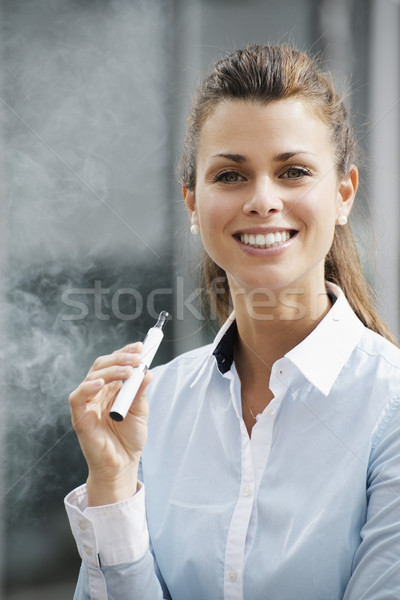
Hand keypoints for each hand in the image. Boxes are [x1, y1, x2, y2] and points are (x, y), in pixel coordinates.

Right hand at [68, 342, 152, 505]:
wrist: (122, 465)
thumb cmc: (129, 439)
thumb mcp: (141, 411)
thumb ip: (140, 391)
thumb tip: (147, 372)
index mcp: (112, 388)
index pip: (115, 363)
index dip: (126, 352)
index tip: (140, 347)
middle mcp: (98, 392)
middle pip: (102, 365)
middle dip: (120, 358)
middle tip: (136, 358)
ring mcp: (88, 403)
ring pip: (92, 376)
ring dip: (111, 370)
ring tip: (128, 371)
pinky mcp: (79, 416)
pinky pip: (78, 397)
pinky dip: (87, 387)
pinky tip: (100, 383)